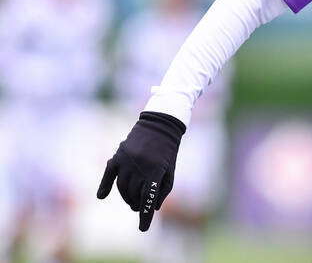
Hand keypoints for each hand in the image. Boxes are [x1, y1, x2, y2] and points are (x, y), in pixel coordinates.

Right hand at [97, 111, 185, 230]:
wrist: (160, 123)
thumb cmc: (168, 150)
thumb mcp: (170, 169)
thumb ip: (162, 190)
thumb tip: (152, 209)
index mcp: (155, 169)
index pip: (148, 198)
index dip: (145, 215)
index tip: (143, 228)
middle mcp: (139, 165)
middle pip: (133, 194)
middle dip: (136, 204)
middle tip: (138, 207)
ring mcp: (127, 159)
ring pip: (122, 186)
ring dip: (126, 197)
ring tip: (131, 201)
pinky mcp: (118, 154)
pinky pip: (108, 174)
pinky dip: (104, 185)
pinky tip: (102, 196)